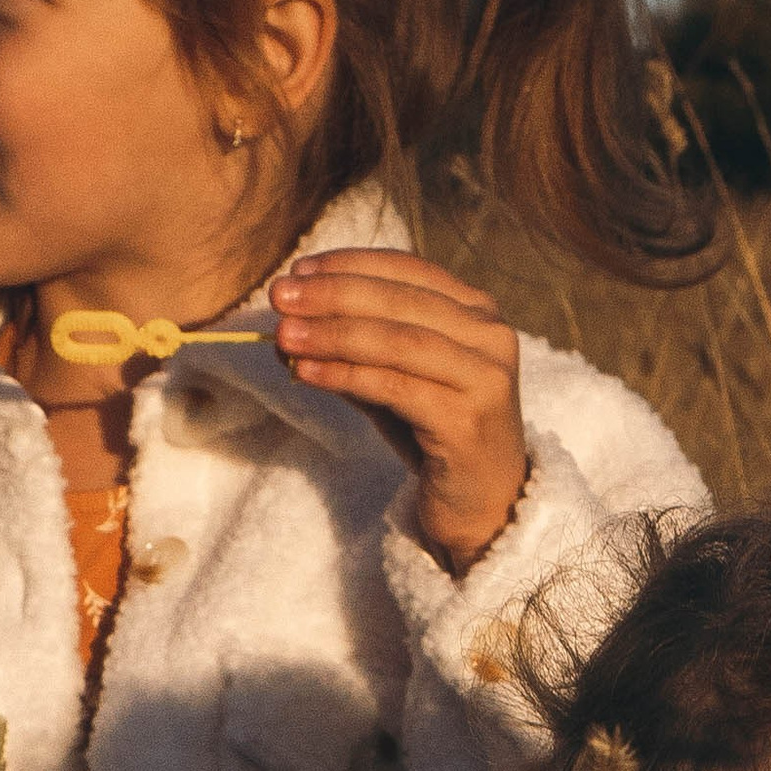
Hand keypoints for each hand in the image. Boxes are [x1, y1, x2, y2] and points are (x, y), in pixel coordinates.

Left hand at [269, 246, 528, 572]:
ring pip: (397, 342)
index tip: (297, 270)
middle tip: (279, 296)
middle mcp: (491, 337)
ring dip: (333, 335)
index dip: (348, 265)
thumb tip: (287, 324)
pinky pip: (395, 388)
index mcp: (476, 312)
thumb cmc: (435, 436)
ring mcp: (485, 379)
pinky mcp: (467, 422)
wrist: (484, 505)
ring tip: (284, 337)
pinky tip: (308, 374)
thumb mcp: (391, 381)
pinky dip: (346, 376)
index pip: (406, 269)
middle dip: (332, 295)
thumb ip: (351, 350)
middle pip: (399, 301)